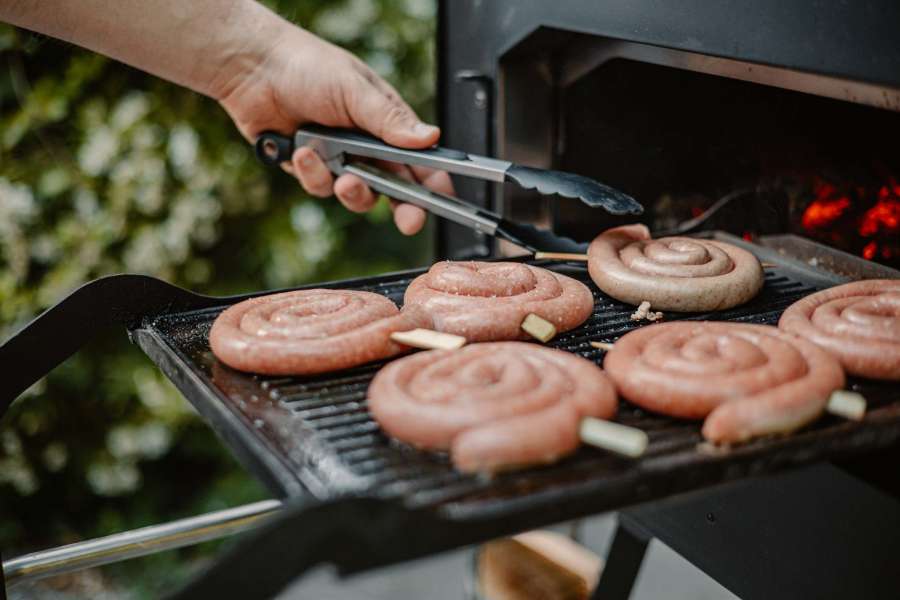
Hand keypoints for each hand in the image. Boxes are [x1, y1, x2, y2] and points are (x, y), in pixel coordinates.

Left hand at [218, 26, 450, 234]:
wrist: (252, 68)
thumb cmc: (306, 66)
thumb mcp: (355, 90)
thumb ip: (390, 120)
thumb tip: (427, 138)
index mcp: (387, 124)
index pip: (420, 160)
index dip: (433, 182)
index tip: (441, 200)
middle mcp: (367, 146)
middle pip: (395, 188)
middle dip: (405, 207)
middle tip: (409, 220)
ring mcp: (339, 160)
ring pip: (357, 196)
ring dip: (352, 191)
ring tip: (342, 176)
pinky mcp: (311, 169)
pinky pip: (320, 188)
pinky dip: (313, 173)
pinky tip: (303, 152)